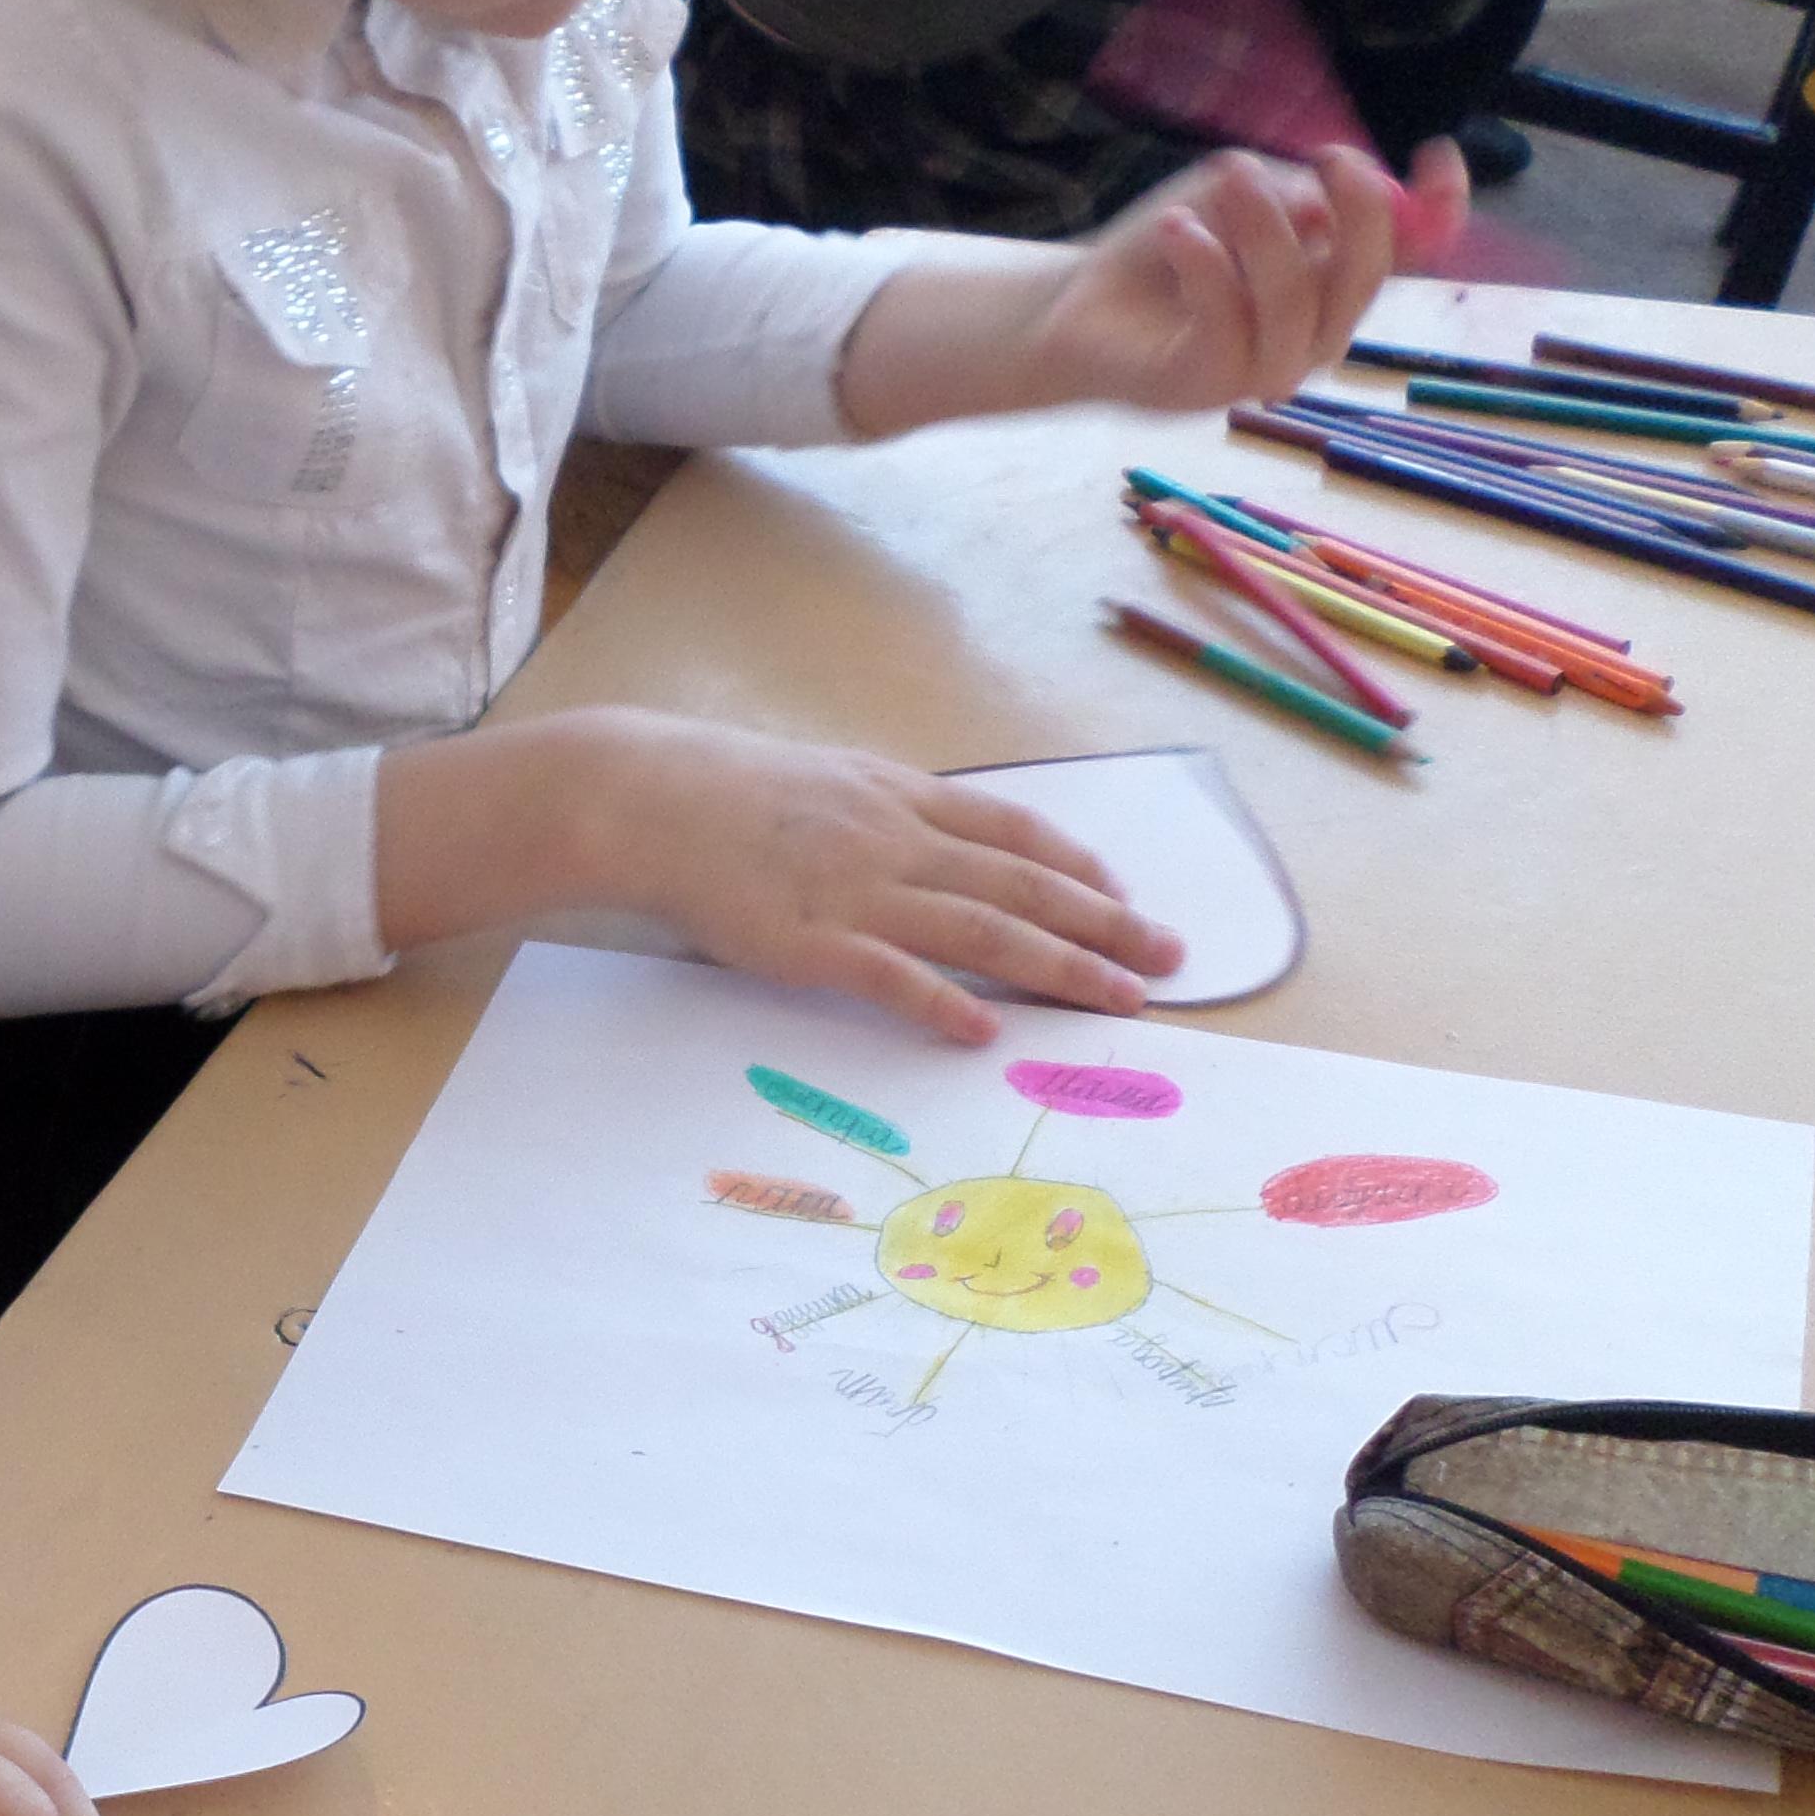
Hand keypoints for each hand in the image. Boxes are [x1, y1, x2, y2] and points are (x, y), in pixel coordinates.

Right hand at [577, 712, 1182, 1045]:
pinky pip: (891, 977)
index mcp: (900, 797)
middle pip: (1023, 885)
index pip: (1015, 832)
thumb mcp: (824, 781)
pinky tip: (989, 1034)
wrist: (644, 798)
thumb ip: (882, 813)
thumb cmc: (722, 791)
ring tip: (1117, 1001)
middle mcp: (895, 840)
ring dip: (1059, 968)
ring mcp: (856, 891)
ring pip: (982, 931)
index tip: (1127, 897)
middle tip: (1170, 959)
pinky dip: (944, 1005)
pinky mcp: (809, 943)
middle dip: (1106, 923)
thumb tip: (932, 844)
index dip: (1081, 867)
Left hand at [1025, 143, 1418, 416]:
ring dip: (1266, 228)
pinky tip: (1176, 229)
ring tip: (1228, 176)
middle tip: (1327, 159)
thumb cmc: (1168, 248)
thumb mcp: (1234, 195)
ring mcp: (1264, 369)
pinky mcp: (1208, 386)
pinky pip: (1227, 324)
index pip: (1406, 255)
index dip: (1439, 211)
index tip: (1439, 153)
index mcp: (1332, 283)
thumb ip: (1295, 191)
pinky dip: (1206, 264)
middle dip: (1358, 214)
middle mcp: (1313, 333)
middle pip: (1364, 280)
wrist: (1076, 306)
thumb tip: (1358, 184)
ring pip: (1295, 300)